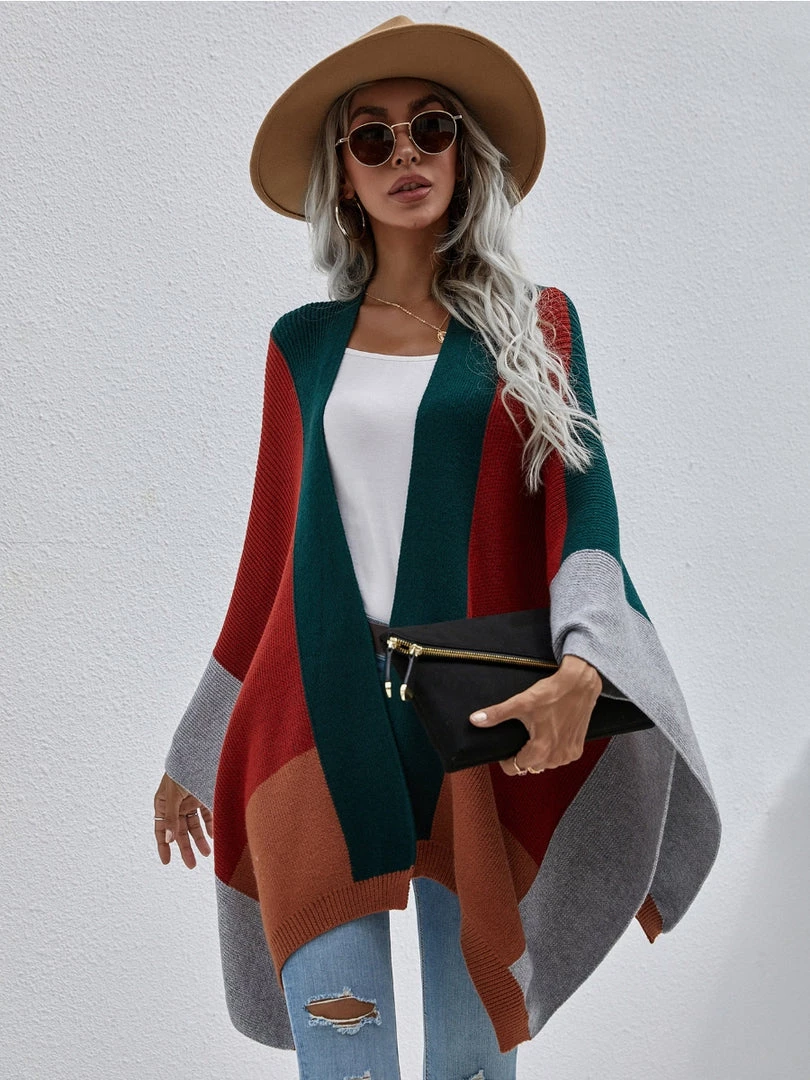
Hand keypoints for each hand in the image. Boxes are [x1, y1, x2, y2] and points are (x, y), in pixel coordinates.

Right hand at [154, 772, 212, 868]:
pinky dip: (211, 826)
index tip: (166, 861)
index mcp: (163, 803)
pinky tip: (215, 837)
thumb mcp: (173, 793)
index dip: (163, 845)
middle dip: (185, 847)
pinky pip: (207, 816)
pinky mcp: (204, 796)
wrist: (199, 751)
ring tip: (207, 854)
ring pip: (195, 825)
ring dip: (200, 839)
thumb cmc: (181, 770)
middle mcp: (176, 804)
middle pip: (180, 830)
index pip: (161, 828)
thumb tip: (169, 838)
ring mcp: (191, 801)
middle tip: (191, 864)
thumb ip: (171, 816)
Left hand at [468, 655, 602, 776]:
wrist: (580, 684)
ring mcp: (568, 755)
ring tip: (537, 735)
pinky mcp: (577, 749)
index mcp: (541, 750)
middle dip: (524, 756)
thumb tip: (475, 720)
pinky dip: (554, 751)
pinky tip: (551, 735)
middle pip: (530, 767)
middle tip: (522, 737)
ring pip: (546, 764)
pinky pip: (560, 759)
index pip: (515, 768)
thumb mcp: (521, 702)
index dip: (507, 760)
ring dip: (539, 755)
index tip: (507, 749)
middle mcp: (556, 757)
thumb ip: (497, 714)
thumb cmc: (552, 693)